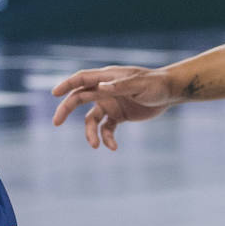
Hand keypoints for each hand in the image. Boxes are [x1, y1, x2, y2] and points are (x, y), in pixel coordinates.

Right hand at [51, 65, 176, 149]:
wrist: (169, 92)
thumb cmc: (154, 83)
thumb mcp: (139, 84)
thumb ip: (120, 86)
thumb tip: (101, 87)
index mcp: (106, 78)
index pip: (82, 79)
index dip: (67, 85)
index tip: (55, 94)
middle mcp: (104, 90)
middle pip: (79, 98)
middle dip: (66, 109)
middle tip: (56, 122)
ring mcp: (110, 103)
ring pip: (91, 118)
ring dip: (90, 131)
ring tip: (95, 145)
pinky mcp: (118, 115)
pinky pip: (107, 128)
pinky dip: (107, 137)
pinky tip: (113, 147)